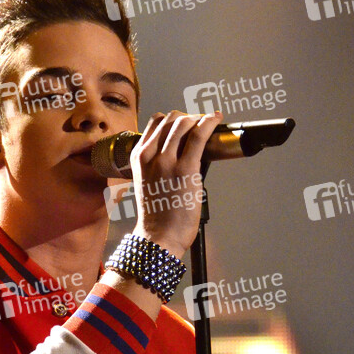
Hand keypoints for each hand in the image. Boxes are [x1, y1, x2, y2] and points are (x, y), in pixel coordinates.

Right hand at [130, 110, 222, 257]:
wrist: (158, 236)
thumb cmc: (157, 215)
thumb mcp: (147, 182)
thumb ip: (156, 165)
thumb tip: (178, 153)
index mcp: (138, 157)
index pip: (155, 123)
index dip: (173, 119)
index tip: (186, 123)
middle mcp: (150, 155)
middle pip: (170, 119)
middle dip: (188, 117)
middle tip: (200, 125)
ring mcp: (167, 161)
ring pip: (183, 123)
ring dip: (199, 118)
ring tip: (209, 123)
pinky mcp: (186, 169)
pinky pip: (198, 136)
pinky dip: (209, 122)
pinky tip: (216, 119)